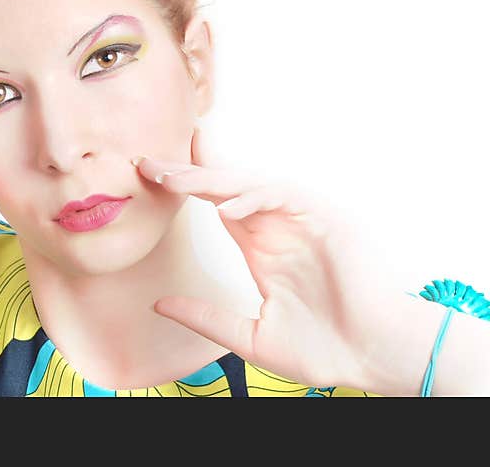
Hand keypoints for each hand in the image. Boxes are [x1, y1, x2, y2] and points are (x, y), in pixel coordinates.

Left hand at [133, 126, 388, 389]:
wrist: (374, 359)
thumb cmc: (322, 350)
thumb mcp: (249, 336)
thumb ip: (206, 318)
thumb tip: (159, 304)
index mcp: (261, 248)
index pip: (217, 204)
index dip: (185, 188)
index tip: (149, 176)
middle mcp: (278, 227)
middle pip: (226, 186)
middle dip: (187, 173)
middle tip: (148, 164)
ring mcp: (301, 220)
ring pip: (250, 184)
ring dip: (212, 179)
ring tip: (174, 179)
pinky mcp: (326, 219)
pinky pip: (285, 196)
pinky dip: (255, 196)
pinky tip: (225, 205)